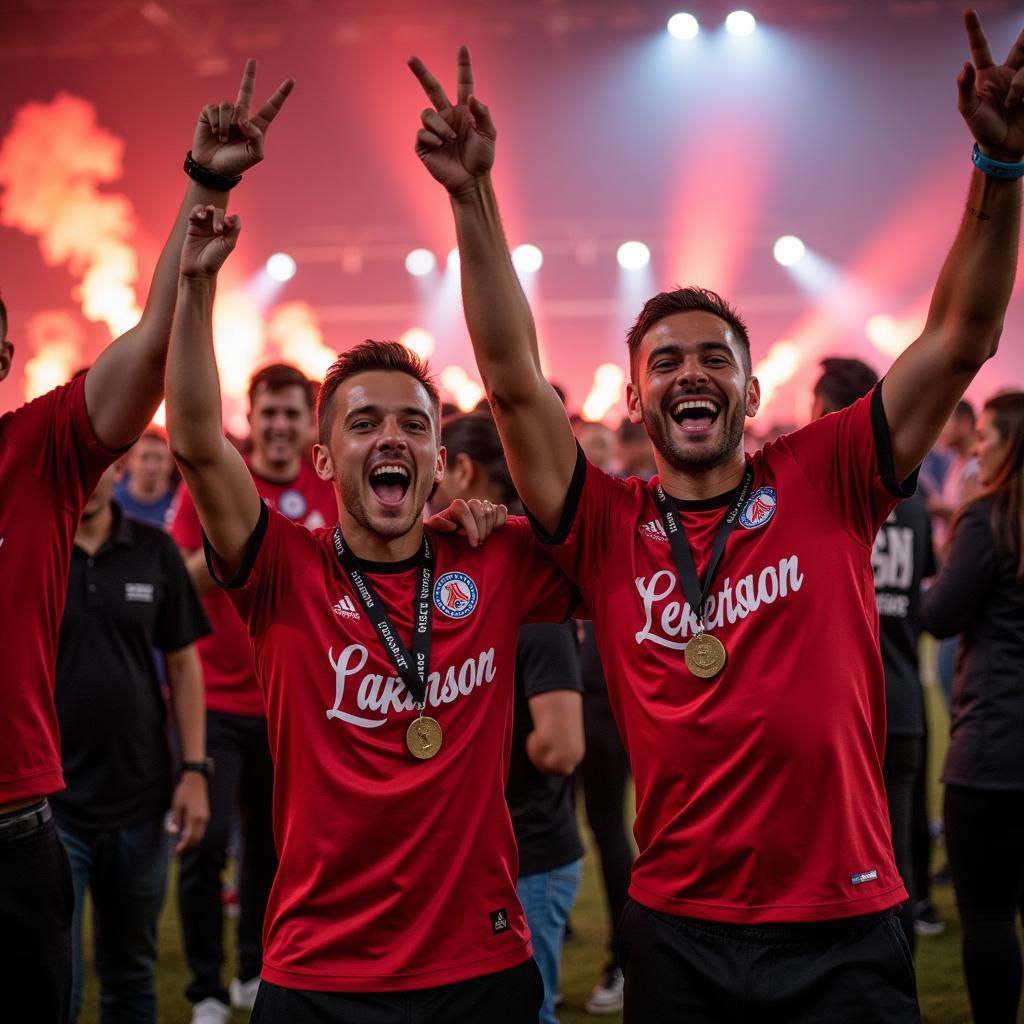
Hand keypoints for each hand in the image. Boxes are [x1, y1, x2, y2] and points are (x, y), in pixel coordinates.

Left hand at [168, 773, 208, 853]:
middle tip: (176, 851)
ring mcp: (205, 816)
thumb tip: (172, 832)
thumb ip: (175, 820)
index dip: (182, 846)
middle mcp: (202, 819)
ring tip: (180, 844)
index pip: (189, 837)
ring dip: (191, 841)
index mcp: (194, 818)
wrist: (196, 780)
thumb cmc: (184, 792)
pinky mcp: (205, 814)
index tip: (174, 852)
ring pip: (199, 834)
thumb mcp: (176, 806)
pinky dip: (194, 834)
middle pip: (196, 838)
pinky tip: (185, 834)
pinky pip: (200, 829)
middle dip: (187, 846)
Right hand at [180, 205, 240, 277]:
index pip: (229, 218)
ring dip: (208, 210)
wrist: (198, 270)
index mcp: (226, 233)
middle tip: (217, 230)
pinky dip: (197, 210)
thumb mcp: (229, 244)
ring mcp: (203, 227)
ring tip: (206, 215)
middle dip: (218, 217)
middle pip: (218, 212)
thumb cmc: (215, 259)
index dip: (229, 219)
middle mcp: (215, 229)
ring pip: (207, 210)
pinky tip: (200, 215)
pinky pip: (194, 213)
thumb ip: (235, 229)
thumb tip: (235, 215)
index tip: (227, 227)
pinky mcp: (192, 227)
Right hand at [191, 59, 294, 178]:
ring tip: (224, 139)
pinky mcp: (210, 113)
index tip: (292, 80)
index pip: (271, 108)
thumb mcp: (254, 155)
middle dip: (250, 75)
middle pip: (246, 91)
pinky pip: (215, 109)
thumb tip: (245, 119)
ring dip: (227, 125)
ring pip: (229, 106)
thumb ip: (256, 136)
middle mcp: (242, 117)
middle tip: (253, 61)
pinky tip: (215, 133)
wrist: (213, 169)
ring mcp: (226, 114)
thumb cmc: (235, 164)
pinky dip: (217, 123)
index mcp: (257, 126)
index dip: (281, 94)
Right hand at [408, 47, 495, 193]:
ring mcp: (434, 129)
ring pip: (427, 114)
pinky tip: (440, 146)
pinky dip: (432, 137)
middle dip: (421, 72)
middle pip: (431, 88)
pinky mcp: (424, 145)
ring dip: (440, 126)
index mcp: (463, 111)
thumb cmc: (482, 159)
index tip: (463, 47)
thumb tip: (470, 96)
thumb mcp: (489, 135)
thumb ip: (484, 114)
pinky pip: (422, 132)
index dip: (463, 66)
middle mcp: (447, 116)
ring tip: (450, 139)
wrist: (471, 181)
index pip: (463, 83)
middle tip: (410, 58)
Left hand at [427, 497, 506, 546]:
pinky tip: (496, 528)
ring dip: (489, 528)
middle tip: (479, 543)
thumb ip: (437, 523)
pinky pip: (501, 509)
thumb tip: (452, 525)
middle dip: (481, 530)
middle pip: (480, 512)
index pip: (465, 512)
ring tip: (483, 538)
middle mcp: (470, 504)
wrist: (457, 538)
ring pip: (490, 511)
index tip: (473, 544)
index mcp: (457, 506)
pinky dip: (500, 518)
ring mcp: (483, 505)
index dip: (471, 528)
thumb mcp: (436, 530)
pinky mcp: (494, 509)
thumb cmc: (446, 534)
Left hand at [959, 10, 1023, 160]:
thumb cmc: (983, 130)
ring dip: (1020, 86)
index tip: (968, 11)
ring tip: (1014, 103)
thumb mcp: (969, 111)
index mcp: (988, 75)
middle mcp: (1009, 72)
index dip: (974, 29)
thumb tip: (965, 66)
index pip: (981, 47)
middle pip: (1021, 45)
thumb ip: (965, 88)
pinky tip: (1022, 102)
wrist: (1004, 149)